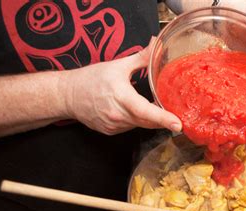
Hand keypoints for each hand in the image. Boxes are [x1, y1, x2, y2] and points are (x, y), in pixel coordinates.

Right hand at [62, 39, 181, 134]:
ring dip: (149, 118)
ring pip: (140, 126)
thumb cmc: (91, 79)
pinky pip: (131, 127)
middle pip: (148, 122)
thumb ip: (141, 58)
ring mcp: (114, 126)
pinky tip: (134, 111)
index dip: (164, 118)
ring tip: (154, 107)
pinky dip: (137, 121)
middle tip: (177, 115)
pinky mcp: (111, 131)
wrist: (67, 95)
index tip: (178, 124)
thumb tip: (156, 44)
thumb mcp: (118, 65)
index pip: (147, 112)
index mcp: (122, 98)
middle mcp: (118, 115)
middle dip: (163, 119)